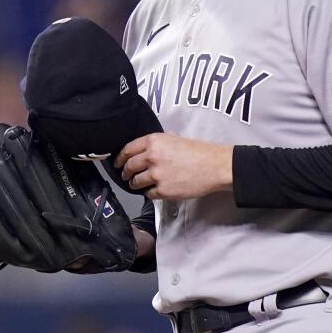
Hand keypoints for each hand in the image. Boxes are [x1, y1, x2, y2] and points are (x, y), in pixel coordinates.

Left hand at [115, 133, 232, 199]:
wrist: (213, 166)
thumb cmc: (199, 152)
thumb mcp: (174, 138)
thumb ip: (158, 143)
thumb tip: (146, 149)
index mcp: (153, 141)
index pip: (127, 150)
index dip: (120, 158)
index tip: (118, 162)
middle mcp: (152, 157)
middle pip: (129, 167)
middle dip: (125, 173)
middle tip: (126, 175)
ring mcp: (156, 175)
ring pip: (136, 182)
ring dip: (135, 184)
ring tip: (139, 184)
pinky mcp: (163, 190)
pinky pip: (148, 194)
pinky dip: (149, 193)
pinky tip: (154, 190)